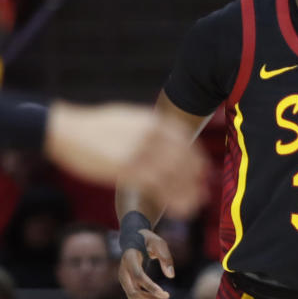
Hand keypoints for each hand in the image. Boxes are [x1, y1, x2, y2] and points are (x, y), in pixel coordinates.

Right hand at [45, 102, 208, 217]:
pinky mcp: (126, 170)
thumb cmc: (96, 125)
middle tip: (203, 189)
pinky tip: (179, 207)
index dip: (196, 155)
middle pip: (182, 157)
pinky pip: (156, 186)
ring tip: (196, 203)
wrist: (67, 130)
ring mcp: (139, 152)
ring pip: (173, 174)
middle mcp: (150, 136)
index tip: (202, 167)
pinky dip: (171, 197)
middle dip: (196, 175)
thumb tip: (165, 135)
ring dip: (188, 190)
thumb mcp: (129, 117)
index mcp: (152, 120)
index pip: (184, 138)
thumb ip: (149, 126)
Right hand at [118, 230, 174, 298]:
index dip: (149, 286)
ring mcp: (123, 277)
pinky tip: (157, 297)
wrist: (133, 237)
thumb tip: (171, 276)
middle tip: (166, 296)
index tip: (162, 293)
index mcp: (130, 258)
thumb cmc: (148, 240)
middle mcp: (123, 270)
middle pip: (133, 291)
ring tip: (165, 296)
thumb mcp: (159, 243)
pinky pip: (133, 294)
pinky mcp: (126, 282)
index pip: (138, 276)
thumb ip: (165, 258)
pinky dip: (144, 298)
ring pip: (132, 295)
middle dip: (149, 297)